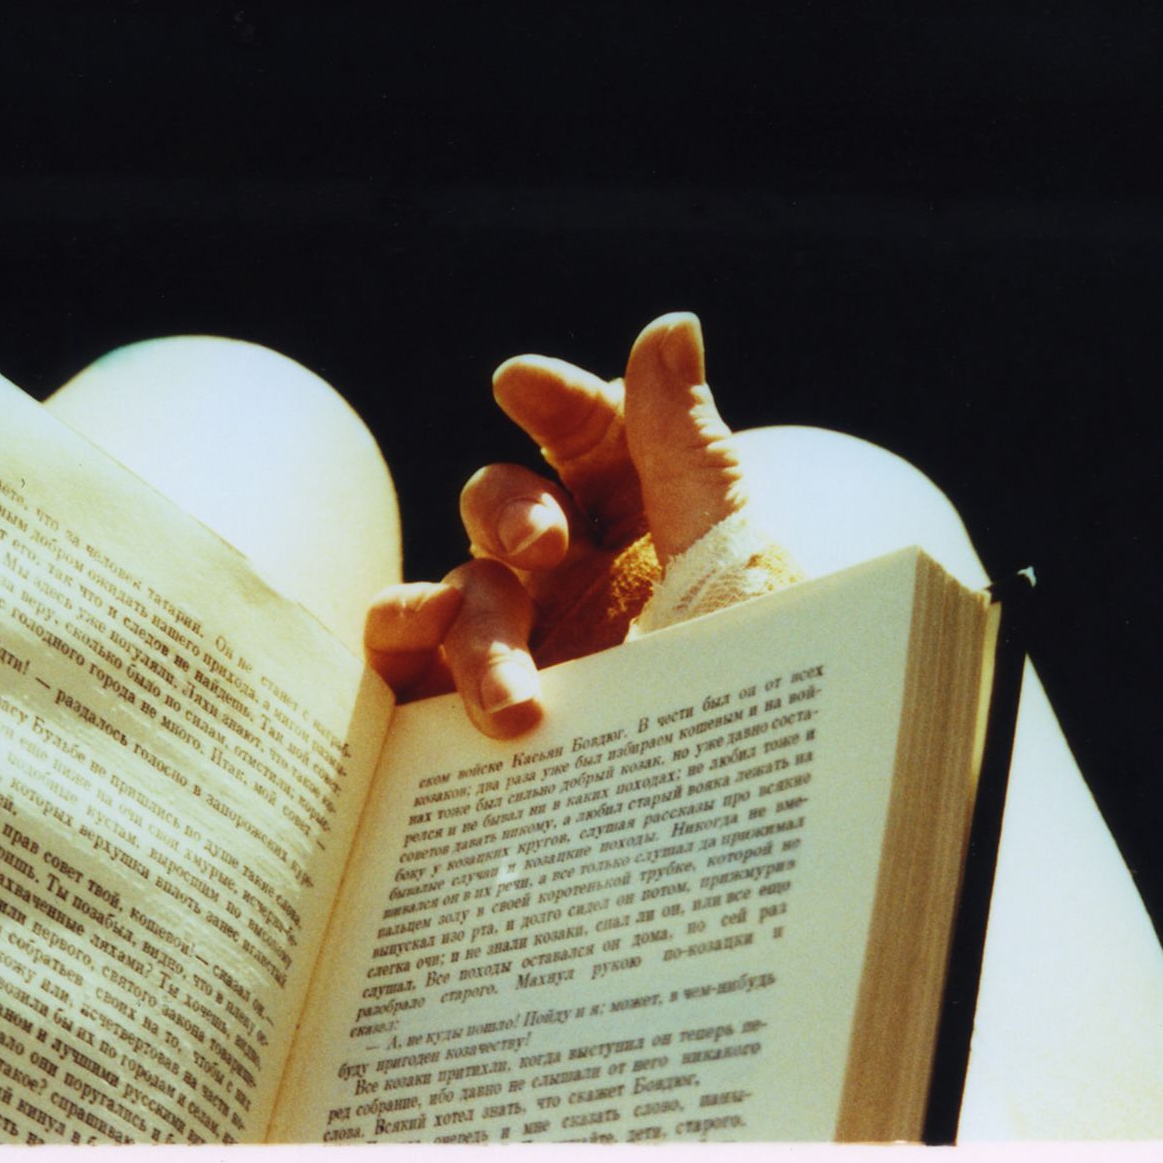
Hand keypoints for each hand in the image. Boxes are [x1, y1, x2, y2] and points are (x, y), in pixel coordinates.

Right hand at [365, 312, 745, 736]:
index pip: (589, 437)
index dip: (555, 402)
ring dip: (475, 627)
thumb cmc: (760, 693)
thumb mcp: (736, 566)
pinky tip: (426, 699)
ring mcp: (525, 646)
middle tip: (543, 550)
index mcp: (650, 527)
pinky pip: (405, 664)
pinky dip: (402, 663)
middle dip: (511, 512)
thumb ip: (688, 445)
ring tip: (518, 707)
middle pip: (505, 504)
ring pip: (456, 590)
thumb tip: (670, 323)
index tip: (521, 385)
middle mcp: (580, 579)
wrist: (741, 838)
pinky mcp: (471, 712)